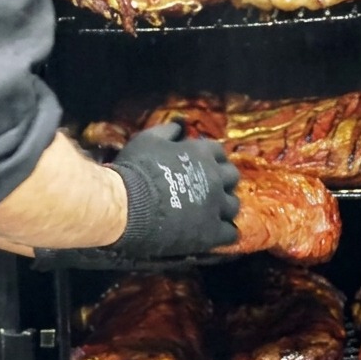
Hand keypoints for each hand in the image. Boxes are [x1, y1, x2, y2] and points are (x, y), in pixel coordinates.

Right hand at [108, 121, 239, 257]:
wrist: (127, 205)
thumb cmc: (136, 169)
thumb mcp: (148, 139)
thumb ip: (168, 130)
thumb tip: (180, 126)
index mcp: (202, 153)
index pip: (219, 152)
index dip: (211, 159)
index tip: (201, 166)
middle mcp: (215, 177)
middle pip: (232, 177)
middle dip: (222, 181)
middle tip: (208, 189)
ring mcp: (216, 206)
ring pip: (233, 205)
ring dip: (224, 207)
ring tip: (210, 213)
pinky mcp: (211, 232)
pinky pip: (230, 233)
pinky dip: (223, 233)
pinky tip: (212, 233)